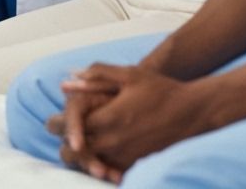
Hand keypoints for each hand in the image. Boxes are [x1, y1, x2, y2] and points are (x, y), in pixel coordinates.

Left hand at [57, 64, 204, 177]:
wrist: (195, 113)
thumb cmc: (161, 90)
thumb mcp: (129, 75)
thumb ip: (96, 76)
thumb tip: (67, 81)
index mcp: (108, 119)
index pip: (70, 128)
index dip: (57, 125)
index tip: (50, 122)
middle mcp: (115, 142)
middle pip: (76, 152)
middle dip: (66, 145)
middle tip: (60, 137)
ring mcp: (128, 157)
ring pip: (92, 165)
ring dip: (82, 158)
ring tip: (76, 148)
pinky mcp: (139, 165)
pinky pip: (112, 171)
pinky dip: (102, 166)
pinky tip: (99, 159)